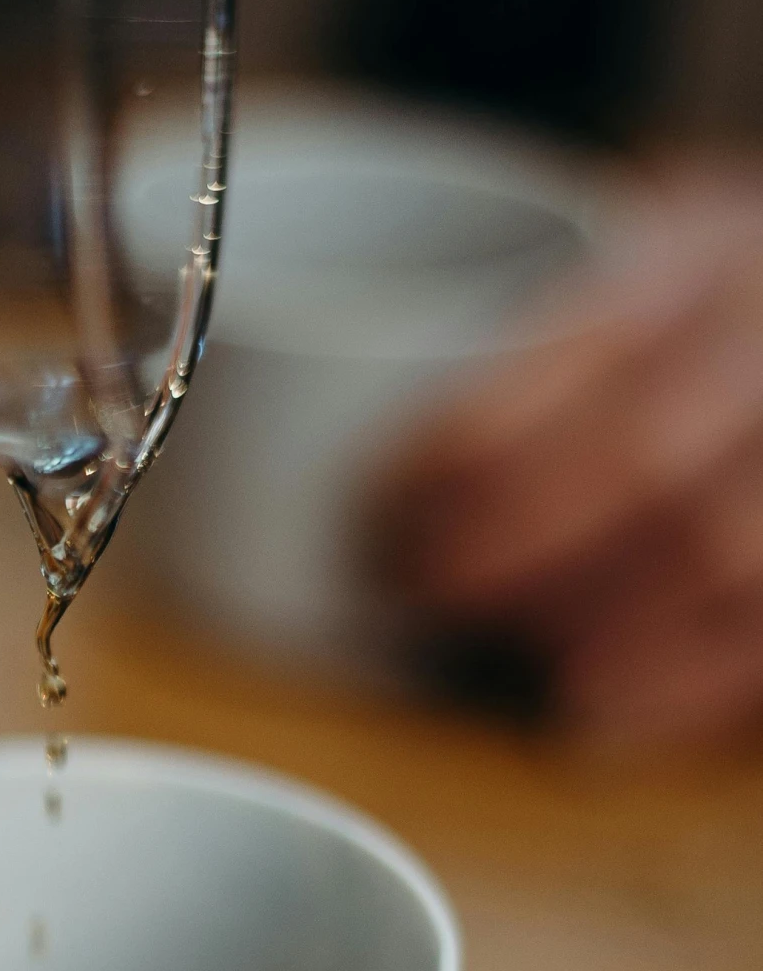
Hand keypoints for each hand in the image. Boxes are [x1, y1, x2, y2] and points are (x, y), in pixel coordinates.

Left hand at [375, 169, 762, 744]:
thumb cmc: (679, 300)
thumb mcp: (602, 251)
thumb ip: (495, 309)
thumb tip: (254, 384)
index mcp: (704, 248)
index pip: (592, 346)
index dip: (478, 447)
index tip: (384, 505)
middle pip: (651, 460)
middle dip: (514, 546)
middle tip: (415, 592)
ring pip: (723, 551)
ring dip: (594, 628)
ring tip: (500, 660)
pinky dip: (684, 688)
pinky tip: (589, 722)